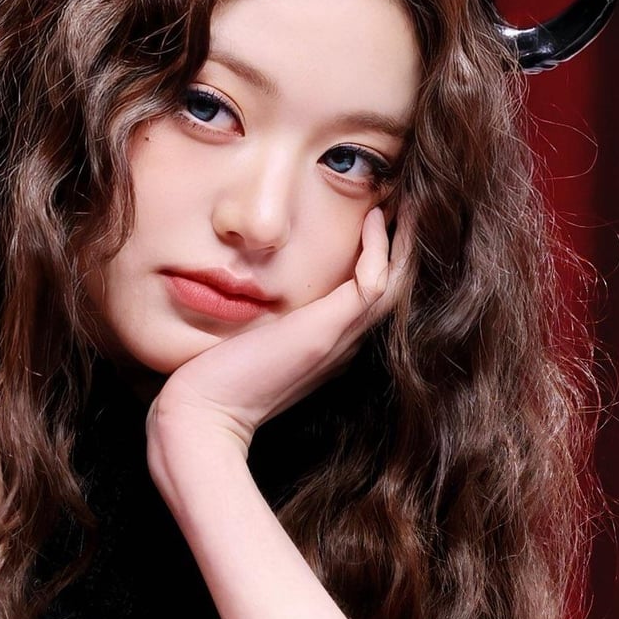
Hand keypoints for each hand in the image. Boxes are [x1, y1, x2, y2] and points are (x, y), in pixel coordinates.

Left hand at [146, 204, 411, 461]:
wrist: (203, 415)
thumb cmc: (213, 379)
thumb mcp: (246, 337)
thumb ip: (261, 316)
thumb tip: (249, 284)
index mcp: (328, 345)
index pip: (369, 295)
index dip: (381, 256)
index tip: (378, 216)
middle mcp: (343, 343)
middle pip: (392, 288)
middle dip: (404, 244)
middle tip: (414, 203)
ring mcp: (338, 339)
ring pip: (394, 285)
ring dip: (404, 242)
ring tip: (410, 203)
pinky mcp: (325, 333)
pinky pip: (372, 284)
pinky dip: (379, 249)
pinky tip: (375, 219)